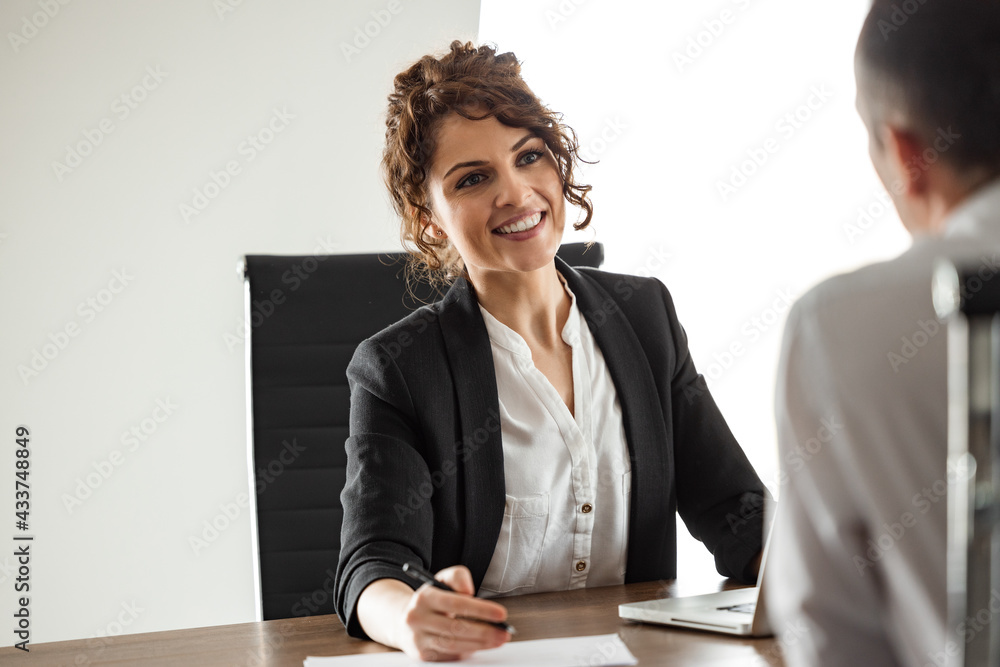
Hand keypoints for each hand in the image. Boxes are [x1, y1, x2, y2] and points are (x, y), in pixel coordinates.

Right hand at [395, 565, 510, 661]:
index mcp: (424, 597)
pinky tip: (480, 645)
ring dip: (479, 644)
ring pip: (454, 644)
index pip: (456, 603)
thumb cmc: (431, 600)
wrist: (403, 621)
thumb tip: (469, 592)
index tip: (501, 614)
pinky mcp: (422, 654)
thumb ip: (458, 577)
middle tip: (504, 633)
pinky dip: (467, 651)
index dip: (481, 609)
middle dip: (485, 632)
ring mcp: (418, 638)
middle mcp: (418, 618)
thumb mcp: (442, 580)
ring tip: (498, 640)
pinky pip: (449, 655)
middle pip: (456, 627)